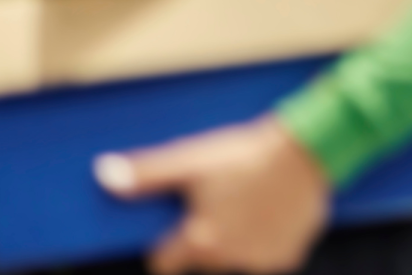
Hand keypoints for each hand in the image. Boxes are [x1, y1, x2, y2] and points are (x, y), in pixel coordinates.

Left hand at [94, 117, 329, 274]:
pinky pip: (270, 257)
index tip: (172, 236)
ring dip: (238, 243)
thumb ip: (146, 175)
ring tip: (247, 209)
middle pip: (205, 260)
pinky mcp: (289, 254)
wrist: (307, 150)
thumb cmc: (243, 154)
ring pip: (237, 259)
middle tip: (220, 208)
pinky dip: (268, 242)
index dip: (166, 249)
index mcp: (200, 241)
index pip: (165, 262)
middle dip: (207, 241)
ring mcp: (261, 259)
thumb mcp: (191, 160)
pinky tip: (272, 214)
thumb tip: (103, 176)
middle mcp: (229, 258)